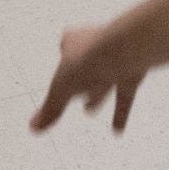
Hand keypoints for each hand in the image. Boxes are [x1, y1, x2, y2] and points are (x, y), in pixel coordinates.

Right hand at [30, 26, 145, 133]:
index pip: (65, 46)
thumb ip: (51, 108)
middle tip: (71, 93)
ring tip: (89, 111)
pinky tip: (117, 129)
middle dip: (79, 81)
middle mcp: (95, 45)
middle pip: (85, 64)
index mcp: (74, 41)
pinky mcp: (134, 71)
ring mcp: (117, 57)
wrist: (127, 50)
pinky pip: (125, 95)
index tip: (58, 66)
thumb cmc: (92, 57)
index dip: (62, 58)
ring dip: (97, 96)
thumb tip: (34, 126)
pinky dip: (120, 112)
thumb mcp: (62, 88)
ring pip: (105, 79)